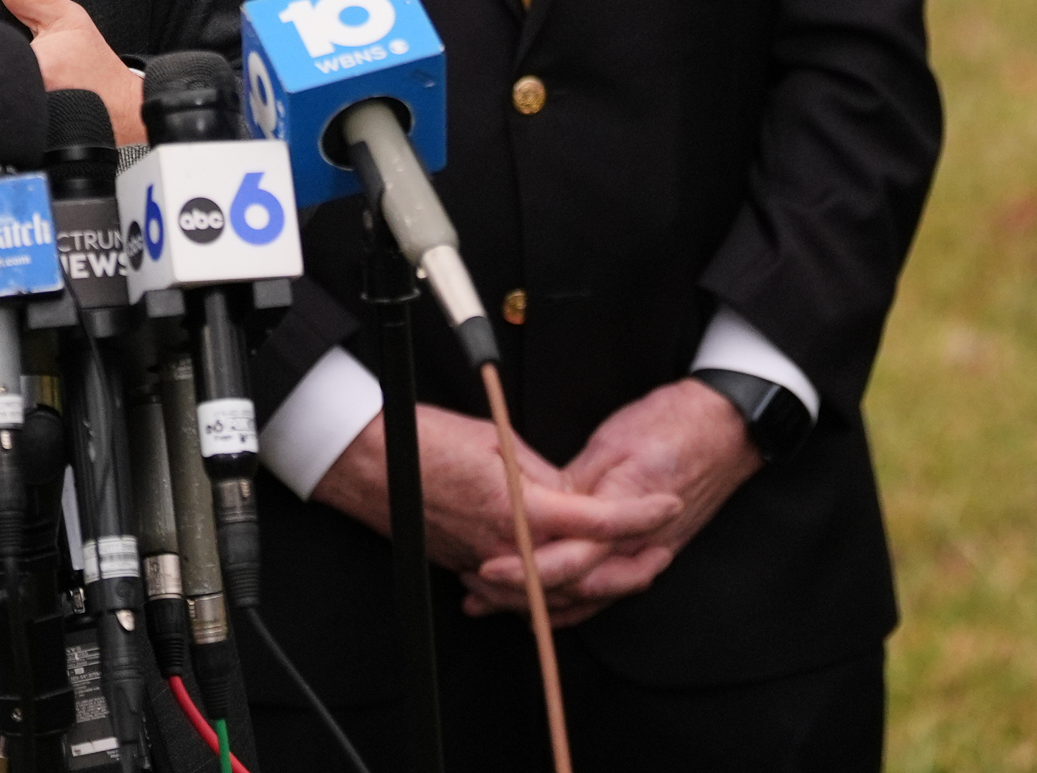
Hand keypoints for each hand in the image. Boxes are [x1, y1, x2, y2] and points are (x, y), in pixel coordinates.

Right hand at [312, 404, 679, 625]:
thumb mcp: (498, 440)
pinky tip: (569, 587)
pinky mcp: (469, 572)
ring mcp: (485, 567)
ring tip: (630, 567)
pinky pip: (519, 596)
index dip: (639, 515)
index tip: (666, 504)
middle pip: (585, 575)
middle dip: (631, 567)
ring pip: (555, 595)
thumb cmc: (428, 441)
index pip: (597, 521)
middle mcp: (505, 548)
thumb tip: (573, 491)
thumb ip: (543, 474)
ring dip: (598, 586)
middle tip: (661, 549)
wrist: (370, 462)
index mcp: (518, 509)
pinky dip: (550, 595)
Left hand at [473, 378, 760, 621]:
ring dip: (539, 603)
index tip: (487, 567)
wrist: (728, 427)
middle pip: (574, 589)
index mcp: (625, 513)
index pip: (569, 558)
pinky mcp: (650, 553)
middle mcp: (638, 545)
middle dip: (521, 595)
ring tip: (490, 601)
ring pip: (588, 598)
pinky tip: (542, 603)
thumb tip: (535, 507)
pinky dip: (571, 602)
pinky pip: (606, 590)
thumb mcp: (613, 443)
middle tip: (473, 589)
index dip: (525, 568)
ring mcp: (648, 554)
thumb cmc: (673, 424)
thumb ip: (574, 483)